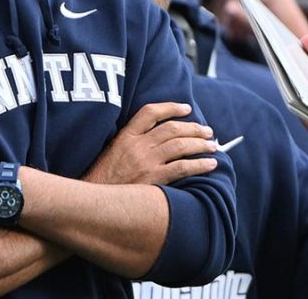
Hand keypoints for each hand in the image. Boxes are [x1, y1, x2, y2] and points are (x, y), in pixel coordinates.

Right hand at [82, 102, 217, 185]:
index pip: (150, 112)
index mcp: (125, 136)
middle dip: (193, 128)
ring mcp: (146, 162)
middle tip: (208, 131)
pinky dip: (199, 165)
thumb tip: (154, 138)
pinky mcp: (153, 178)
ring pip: (180, 145)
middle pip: (171, 129)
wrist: (94, 199)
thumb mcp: (111, 152)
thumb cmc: (102, 179)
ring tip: (213, 146)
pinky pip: (182, 168)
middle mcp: (137, 146)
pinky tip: (210, 165)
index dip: (171, 107)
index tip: (187, 108)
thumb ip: (130, 142)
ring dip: (200, 144)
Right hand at [220, 0, 307, 44]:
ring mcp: (275, 0)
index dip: (231, 6)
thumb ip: (244, 17)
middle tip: (229, 33)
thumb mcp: (262, 28)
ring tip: (234, 37)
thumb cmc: (287, 40)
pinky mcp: (275, 10)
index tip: (225, 22)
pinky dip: (247, 23)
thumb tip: (227, 7)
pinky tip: (242, 36)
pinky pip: (255, 12)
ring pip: (248, 7)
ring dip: (239, 20)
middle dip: (235, 15)